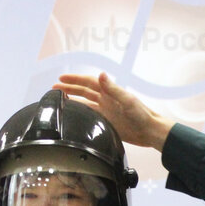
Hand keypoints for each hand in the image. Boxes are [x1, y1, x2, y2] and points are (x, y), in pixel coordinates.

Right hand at [53, 72, 174, 149]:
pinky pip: (90, 116)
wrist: (149, 131)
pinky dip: (80, 113)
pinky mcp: (107, 122)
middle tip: (55, 88)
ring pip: (85, 103)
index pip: (88, 82)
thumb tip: (101, 74)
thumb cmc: (142, 114)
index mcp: (110, 91)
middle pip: (84, 91)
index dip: (75, 79)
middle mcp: (106, 99)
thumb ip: (113, 88)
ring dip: (73, 100)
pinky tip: (73, 115)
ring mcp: (106, 110)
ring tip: (60, 99)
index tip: (61, 78)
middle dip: (70, 88)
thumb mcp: (127, 100)